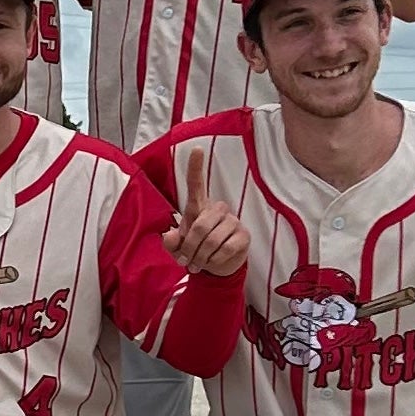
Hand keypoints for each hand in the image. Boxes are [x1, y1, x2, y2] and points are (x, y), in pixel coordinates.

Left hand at [163, 147, 248, 277]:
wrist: (218, 266)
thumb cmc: (195, 250)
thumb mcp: (178, 247)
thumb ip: (170, 242)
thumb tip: (170, 236)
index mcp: (198, 207)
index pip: (196, 184)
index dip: (195, 167)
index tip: (195, 149)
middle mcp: (217, 209)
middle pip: (199, 227)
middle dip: (189, 249)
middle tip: (186, 261)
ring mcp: (233, 221)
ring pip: (211, 241)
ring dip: (200, 258)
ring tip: (197, 263)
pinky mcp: (244, 236)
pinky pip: (225, 250)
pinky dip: (214, 262)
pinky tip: (212, 262)